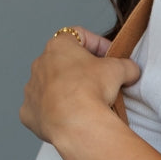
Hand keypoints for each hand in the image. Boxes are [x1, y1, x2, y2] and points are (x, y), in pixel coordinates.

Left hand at [20, 25, 139, 143]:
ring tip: (85, 103)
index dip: (99, 44)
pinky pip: (42, 109)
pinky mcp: (29, 112)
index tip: (111, 56)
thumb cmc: (92, 90)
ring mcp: (32, 88)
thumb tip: (132, 70)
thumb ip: (126, 65)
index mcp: (58, 46)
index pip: (80, 36)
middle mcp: (40, 64)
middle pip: (63, 61)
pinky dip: (55, 112)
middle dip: (81, 70)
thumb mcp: (119, 70)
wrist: (76, 123)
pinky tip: (70, 118)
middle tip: (100, 82)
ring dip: (66, 91)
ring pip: (50, 86)